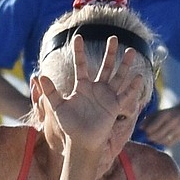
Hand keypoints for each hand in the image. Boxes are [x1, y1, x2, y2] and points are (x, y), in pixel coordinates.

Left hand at [38, 35, 145, 154]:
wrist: (81, 142)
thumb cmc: (69, 125)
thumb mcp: (58, 107)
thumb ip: (51, 92)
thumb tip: (41, 76)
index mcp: (82, 86)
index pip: (81, 65)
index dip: (79, 52)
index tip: (77, 37)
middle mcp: (96, 88)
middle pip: (105, 66)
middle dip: (110, 52)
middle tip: (114, 37)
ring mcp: (107, 96)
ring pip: (118, 76)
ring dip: (125, 65)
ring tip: (131, 51)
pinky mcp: (114, 106)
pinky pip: (125, 95)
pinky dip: (132, 88)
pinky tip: (138, 77)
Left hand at [143, 106, 179, 147]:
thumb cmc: (168, 113)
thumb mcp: (158, 113)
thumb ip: (148, 119)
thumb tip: (140, 128)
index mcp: (166, 114)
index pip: (154, 126)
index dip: (148, 131)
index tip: (146, 132)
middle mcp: (173, 120)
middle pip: (158, 135)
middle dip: (151, 138)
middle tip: (148, 138)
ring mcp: (179, 128)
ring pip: (163, 140)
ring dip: (157, 141)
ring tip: (154, 139)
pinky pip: (169, 144)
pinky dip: (164, 144)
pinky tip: (162, 141)